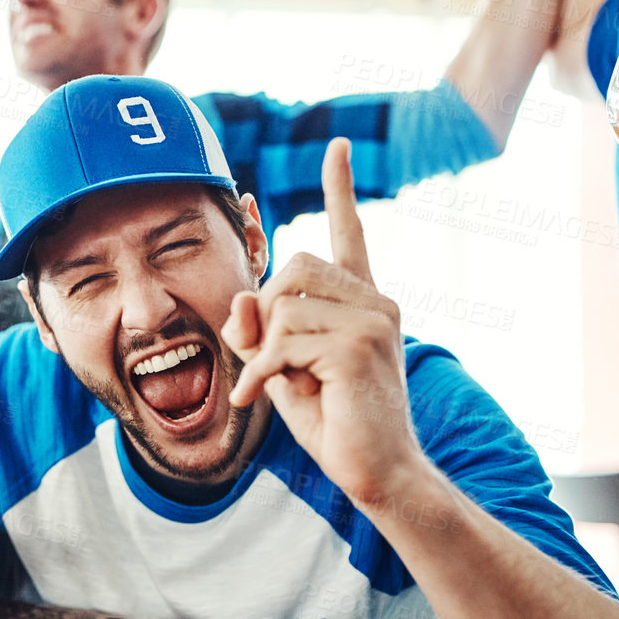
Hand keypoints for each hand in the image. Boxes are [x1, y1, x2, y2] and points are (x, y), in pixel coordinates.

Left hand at [220, 139, 428, 508]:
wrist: (377, 472)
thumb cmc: (334, 422)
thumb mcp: (282, 369)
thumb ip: (260, 332)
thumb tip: (241, 297)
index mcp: (361, 302)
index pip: (348, 234)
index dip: (340, 189)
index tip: (337, 146)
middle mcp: (375, 301)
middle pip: (295, 268)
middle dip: (265, 313)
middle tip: (266, 360)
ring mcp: (374, 319)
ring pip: (284, 305)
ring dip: (265, 349)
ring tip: (275, 385)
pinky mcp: (359, 345)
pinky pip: (284, 340)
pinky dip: (260, 372)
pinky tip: (258, 397)